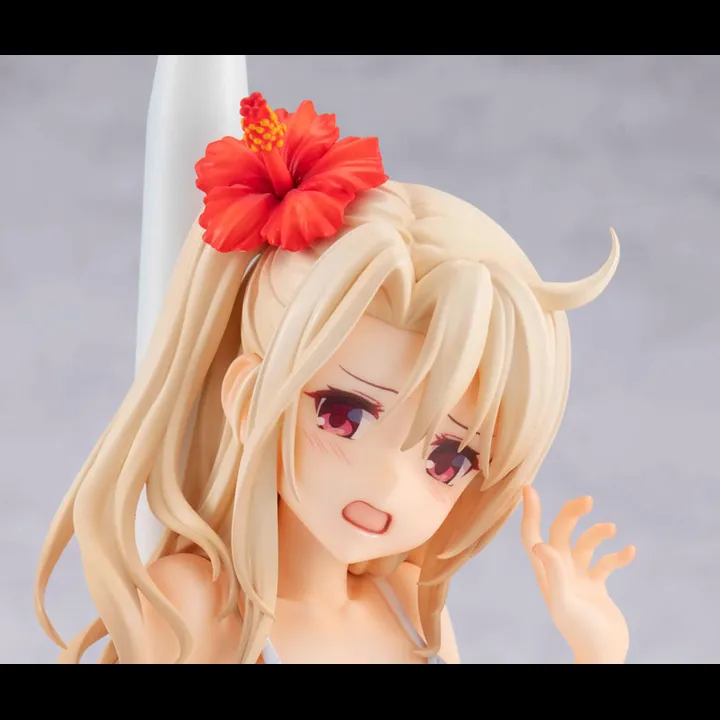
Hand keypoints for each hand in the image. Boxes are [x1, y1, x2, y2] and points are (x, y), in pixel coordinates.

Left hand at [521, 486, 635, 663]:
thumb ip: (554, 573)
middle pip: (560, 532)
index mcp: (545, 572)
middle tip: (588, 500)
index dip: (530, 512)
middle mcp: (559, 571)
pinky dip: (616, 555)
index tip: (529, 488)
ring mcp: (578, 578)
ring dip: (597, 533)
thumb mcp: (564, 601)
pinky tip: (629, 551)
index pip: (532, 535)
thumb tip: (540, 544)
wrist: (602, 654)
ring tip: (611, 529)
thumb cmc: (580, 631)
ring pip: (584, 544)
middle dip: (571, 514)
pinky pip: (605, 563)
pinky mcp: (597, 586)